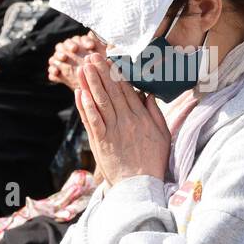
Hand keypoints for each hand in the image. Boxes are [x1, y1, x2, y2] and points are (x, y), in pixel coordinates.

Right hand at [47, 33, 102, 89]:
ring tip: (64, 58)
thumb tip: (103, 36)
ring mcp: (61, 63)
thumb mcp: (104, 59)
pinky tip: (57, 72)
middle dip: (69, 45)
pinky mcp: (57, 74)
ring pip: (56, 55)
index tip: (91, 46)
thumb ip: (106, 47)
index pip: (80, 39)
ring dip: (59, 55)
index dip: (85, 41)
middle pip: (65, 44)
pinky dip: (53, 70)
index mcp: (79, 46)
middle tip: (75, 49)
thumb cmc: (99, 70)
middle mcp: (68, 52)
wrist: (92, 86)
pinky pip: (51, 70)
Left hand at [75, 53, 170, 185]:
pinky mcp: (101, 142)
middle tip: (92, 57)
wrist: (140, 186)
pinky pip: (93, 121)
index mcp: (141, 118)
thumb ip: (156, 113)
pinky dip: (86, 107)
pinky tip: (80, 93)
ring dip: (91, 84)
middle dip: (101, 73)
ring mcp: (112, 131)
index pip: (127, 90)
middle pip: (112, 92)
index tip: (109, 59)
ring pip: (101, 103)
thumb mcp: (163, 135)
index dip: (116, 73)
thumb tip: (149, 94)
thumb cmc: (153, 161)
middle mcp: (126, 121)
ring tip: (84, 68)